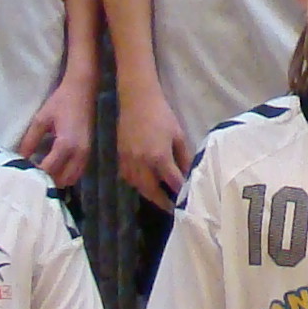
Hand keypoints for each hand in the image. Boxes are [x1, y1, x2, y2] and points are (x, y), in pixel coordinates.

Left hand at [21, 81, 95, 188]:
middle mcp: (78, 154)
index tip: (22, 175)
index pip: (48, 170)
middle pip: (61, 180)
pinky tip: (55, 170)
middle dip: (46, 181)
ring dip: (57, 180)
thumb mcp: (41, 120)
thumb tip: (19, 158)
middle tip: (31, 177)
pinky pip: (77, 173)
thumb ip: (29, 141)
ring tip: (42, 175)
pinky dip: (66, 176)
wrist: (82, 91)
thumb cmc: (61, 102)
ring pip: (71, 179)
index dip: (35, 175)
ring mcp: (86, 154)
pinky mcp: (88, 152)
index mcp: (65, 145)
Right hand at [117, 86, 193, 208]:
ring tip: (159, 199)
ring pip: (137, 186)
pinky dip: (136, 184)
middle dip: (162, 201)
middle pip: (151, 190)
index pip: (171, 182)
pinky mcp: (119, 156)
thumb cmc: (162, 115)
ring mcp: (128, 160)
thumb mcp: (178, 135)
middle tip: (171, 209)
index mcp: (159, 157)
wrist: (137, 99)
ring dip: (148, 195)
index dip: (179, 192)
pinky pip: (127, 177)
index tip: (185, 200)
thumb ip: (184, 156)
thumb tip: (188, 172)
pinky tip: (144, 184)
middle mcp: (142, 163)